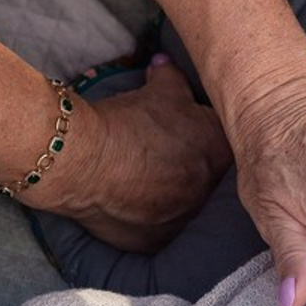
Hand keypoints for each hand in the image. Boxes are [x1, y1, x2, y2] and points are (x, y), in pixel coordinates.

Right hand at [34, 58, 231, 251]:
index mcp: (218, 150)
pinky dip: (151, 216)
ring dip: (172, 192)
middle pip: (208, 174)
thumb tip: (166, 64)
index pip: (224, 141)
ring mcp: (186, 218)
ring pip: (186, 203)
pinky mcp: (159, 240)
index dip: (204, 134)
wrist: (82, 161)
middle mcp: (210, 188)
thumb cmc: (124, 122)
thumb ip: (172, 78)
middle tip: (164, 154)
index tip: (186, 131)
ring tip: (147, 178)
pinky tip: (134, 202)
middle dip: (190, 164)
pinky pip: (162, 228)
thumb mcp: (157, 91)